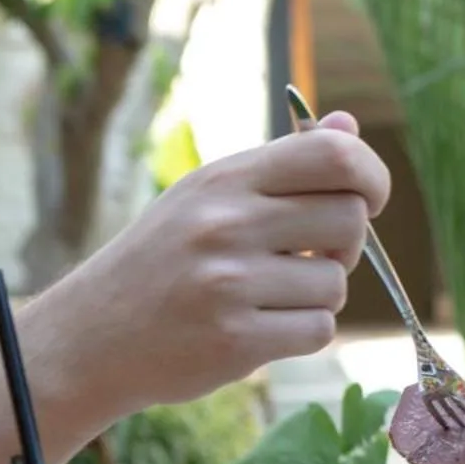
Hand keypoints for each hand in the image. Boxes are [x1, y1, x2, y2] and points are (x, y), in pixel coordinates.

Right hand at [32, 111, 389, 413]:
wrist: (92, 335)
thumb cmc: (165, 259)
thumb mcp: (210, 195)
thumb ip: (285, 162)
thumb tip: (347, 123)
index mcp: (226, 179)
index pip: (335, 156)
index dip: (372, 177)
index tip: (368, 199)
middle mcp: (226, 224)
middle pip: (350, 220)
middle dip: (346, 243)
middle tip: (311, 255)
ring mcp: (229, 284)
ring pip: (336, 283)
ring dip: (317, 295)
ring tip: (268, 295)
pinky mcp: (235, 340)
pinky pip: (318, 330)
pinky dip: (302, 332)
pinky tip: (262, 326)